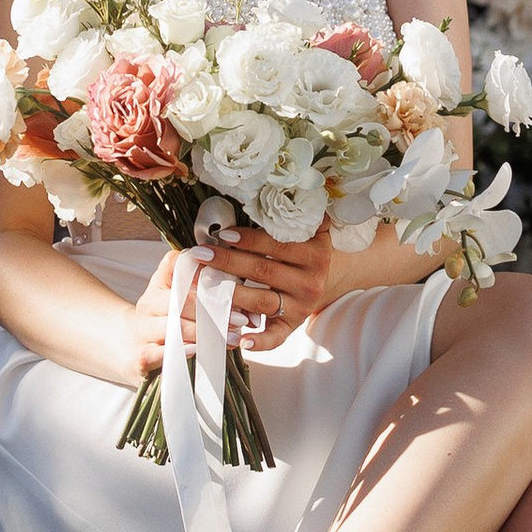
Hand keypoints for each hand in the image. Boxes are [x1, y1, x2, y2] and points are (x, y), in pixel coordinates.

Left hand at [208, 219, 337, 351]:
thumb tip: (278, 189)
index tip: (222, 234)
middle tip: (199, 254)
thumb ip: (297, 214)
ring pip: (263, 301)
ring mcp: (301, 306)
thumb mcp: (311, 229)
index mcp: (315, 253)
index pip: (277, 245)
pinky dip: (260, 342)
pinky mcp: (293, 325)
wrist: (331, 277)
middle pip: (263, 272)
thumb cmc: (307, 247)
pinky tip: (241, 341)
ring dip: (231, 295)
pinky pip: (277, 337)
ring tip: (203, 287)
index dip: (249, 239)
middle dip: (228, 262)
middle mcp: (310, 281)